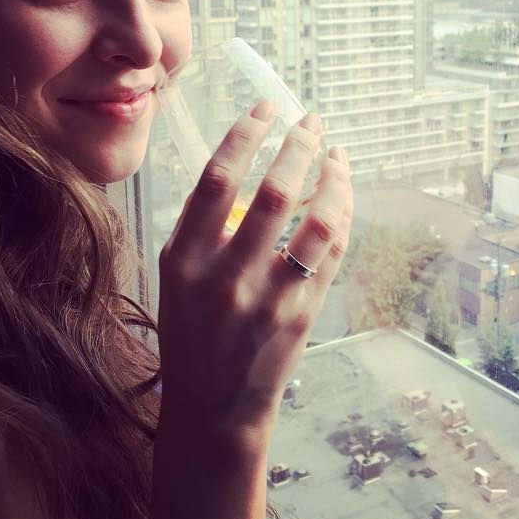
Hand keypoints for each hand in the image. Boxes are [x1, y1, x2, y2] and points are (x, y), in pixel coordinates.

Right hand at [151, 100, 351, 518]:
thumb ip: (202, 227)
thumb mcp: (176, 278)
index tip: (268, 107)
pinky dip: (341, 217)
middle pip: (273, 191)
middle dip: (299, 145)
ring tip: (338, 155)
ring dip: (333, 179)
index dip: (246, 135)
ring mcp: (268, 298)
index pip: (218, 179)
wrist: (212, 410)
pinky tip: (342, 196)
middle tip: (313, 121)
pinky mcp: (302, 315)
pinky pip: (331, 254)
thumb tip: (243, 165)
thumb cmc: (192, 335)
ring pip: (315, 221)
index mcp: (185, 258)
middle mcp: (226, 276)